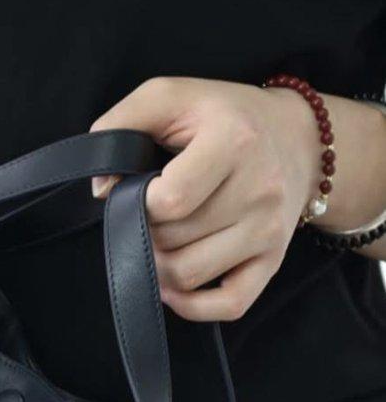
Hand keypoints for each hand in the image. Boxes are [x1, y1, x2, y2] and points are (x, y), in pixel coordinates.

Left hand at [88, 75, 320, 320]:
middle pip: (173, 240)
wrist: (298, 137)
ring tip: (157, 239)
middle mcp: (259, 189)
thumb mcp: (167, 96)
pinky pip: (230, 305)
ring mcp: (269, 230)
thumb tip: (102, 190)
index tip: (138, 187)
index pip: (169, 200)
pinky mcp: (273, 260)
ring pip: (190, 275)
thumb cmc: (222, 114)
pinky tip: (174, 282)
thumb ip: (118, 125)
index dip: (138, 201)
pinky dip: (192, 305)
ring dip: (159, 265)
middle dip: (145, 230)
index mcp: (233, 142)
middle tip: (147, 211)